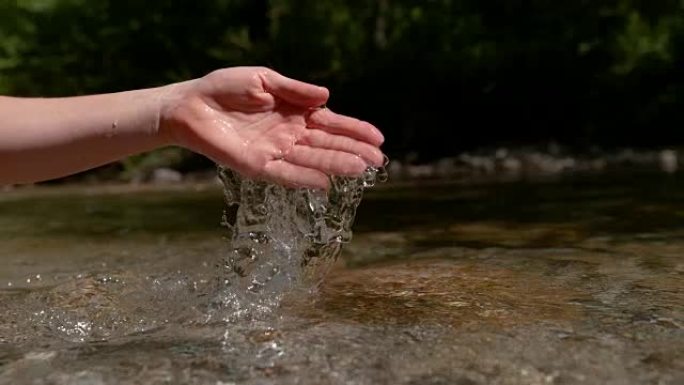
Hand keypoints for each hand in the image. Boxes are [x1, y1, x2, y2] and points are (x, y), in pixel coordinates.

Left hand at [160, 67, 383, 189]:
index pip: (331, 124)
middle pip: (327, 144)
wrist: (191, 104)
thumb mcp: (264, 80)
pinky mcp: (256, 166)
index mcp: (295, 113)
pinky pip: (284, 174)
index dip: (355, 130)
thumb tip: (327, 97)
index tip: (378, 139)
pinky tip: (324, 183)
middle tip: (378, 160)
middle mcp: (290, 135)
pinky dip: (303, 178)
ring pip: (311, 160)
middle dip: (353, 151)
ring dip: (335, 164)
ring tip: (360, 169)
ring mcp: (275, 152)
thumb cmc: (225, 89)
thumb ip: (295, 90)